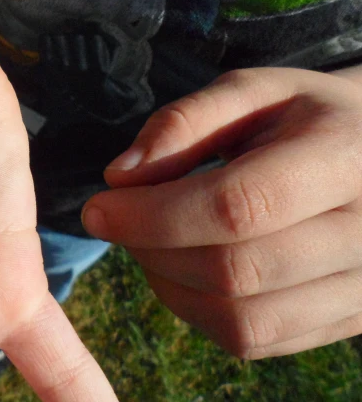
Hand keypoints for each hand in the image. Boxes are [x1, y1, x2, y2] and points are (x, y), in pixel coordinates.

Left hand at [81, 67, 361, 358]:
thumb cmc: (304, 118)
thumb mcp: (252, 92)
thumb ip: (183, 122)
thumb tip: (119, 176)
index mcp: (343, 158)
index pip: (238, 207)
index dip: (153, 216)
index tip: (97, 208)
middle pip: (234, 271)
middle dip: (151, 250)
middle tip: (120, 221)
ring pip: (242, 320)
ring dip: (170, 286)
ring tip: (153, 243)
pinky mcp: (347, 322)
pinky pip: (254, 341)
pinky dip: (199, 312)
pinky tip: (186, 272)